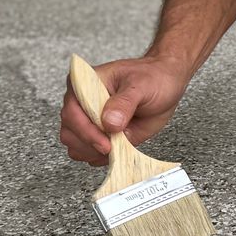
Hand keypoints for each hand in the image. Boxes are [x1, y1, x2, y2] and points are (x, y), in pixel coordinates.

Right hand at [59, 56, 190, 166]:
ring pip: (76, 147)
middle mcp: (82, 104)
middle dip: (90, 145)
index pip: (72, 112)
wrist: (165, 84)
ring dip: (95, 152)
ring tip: (118, 145)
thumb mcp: (141, 86)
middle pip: (69, 133)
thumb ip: (124, 103)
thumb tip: (109, 122)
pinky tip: (119, 148)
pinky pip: (91, 155)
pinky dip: (103, 158)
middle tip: (113, 146)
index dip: (86, 131)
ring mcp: (90, 122)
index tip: (105, 143)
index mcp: (85, 85)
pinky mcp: (100, 137)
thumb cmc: (151, 78)